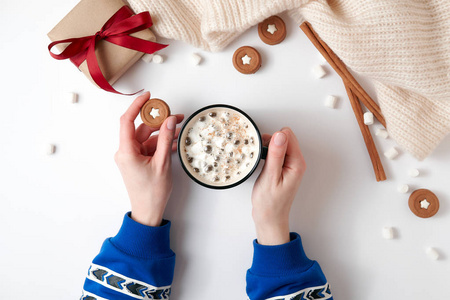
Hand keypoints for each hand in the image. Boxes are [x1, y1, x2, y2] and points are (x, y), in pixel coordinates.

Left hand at [114, 92, 183, 226]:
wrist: (148, 211)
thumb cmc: (152, 192)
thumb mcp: (163, 163)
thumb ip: (166, 139)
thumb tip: (170, 120)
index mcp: (126, 152)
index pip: (127, 121)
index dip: (137, 106)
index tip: (148, 96)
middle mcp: (126, 152)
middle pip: (141, 128)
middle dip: (158, 121)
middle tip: (175, 116)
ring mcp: (132, 157)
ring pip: (147, 137)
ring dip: (162, 133)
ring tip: (179, 128)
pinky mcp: (138, 161)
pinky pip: (149, 146)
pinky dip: (161, 143)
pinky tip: (174, 141)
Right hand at [251, 127, 305, 244]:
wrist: (269, 217)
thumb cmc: (270, 203)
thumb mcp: (270, 177)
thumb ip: (276, 155)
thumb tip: (280, 135)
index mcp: (296, 164)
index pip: (287, 135)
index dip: (273, 140)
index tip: (265, 151)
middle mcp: (296, 162)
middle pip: (284, 137)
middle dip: (270, 143)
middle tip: (262, 158)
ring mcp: (290, 165)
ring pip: (279, 143)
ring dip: (268, 148)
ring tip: (262, 162)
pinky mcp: (283, 167)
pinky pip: (276, 152)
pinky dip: (267, 154)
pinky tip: (263, 163)